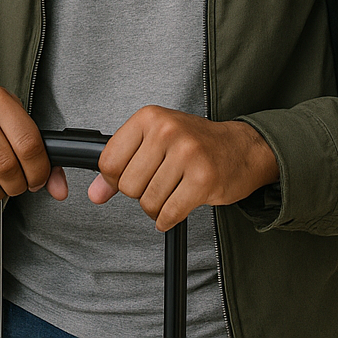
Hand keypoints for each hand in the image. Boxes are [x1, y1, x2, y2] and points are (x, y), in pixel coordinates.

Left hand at [90, 106, 278, 230]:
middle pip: (128, 185)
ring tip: (172, 192)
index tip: (130, 177)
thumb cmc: (196, 144)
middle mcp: (167, 131)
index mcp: (150, 117)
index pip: (109, 161)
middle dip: (140, 194)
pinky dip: (168, 219)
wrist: (243, 148)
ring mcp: (187, 154)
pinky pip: (169, 214)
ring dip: (157, 207)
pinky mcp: (204, 180)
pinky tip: (177, 207)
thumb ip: (121, 166)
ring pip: (148, 202)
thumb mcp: (154, 143)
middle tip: (159, 183)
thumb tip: (95, 193)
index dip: (115, 178)